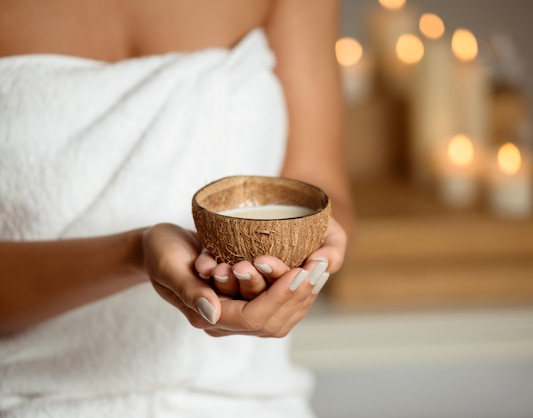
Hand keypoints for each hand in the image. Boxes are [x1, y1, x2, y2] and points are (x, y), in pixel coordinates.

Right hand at [142, 220, 345, 337]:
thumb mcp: (169, 267)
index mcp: (206, 317)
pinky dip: (296, 289)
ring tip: (323, 266)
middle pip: (272, 322)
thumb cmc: (160, 252)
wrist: (158, 246)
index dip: (279, 296)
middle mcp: (225, 321)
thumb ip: (189, 291)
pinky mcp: (245, 300)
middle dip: (299, 295)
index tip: (300, 271)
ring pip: (280, 317)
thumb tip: (214, 313)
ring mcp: (236, 312)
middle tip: (321, 266)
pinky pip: (278, 304)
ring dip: (303, 293)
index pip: (253, 318)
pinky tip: (311, 269)